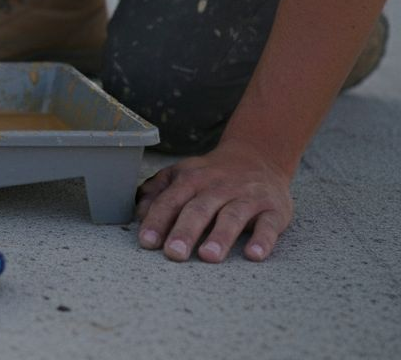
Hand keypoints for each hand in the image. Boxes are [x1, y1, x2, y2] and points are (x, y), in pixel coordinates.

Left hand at [135, 139, 293, 262]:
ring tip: (208, 256)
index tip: (146, 242)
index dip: (157, 221)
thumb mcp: (182, 175)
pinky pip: (269, 225)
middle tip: (173, 254)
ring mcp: (248, 197)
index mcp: (191, 179)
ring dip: (220, 237)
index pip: (170, 201)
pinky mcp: (274, 209)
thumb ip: (158, 191)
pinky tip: (254, 255)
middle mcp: (219, 187)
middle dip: (185, 231)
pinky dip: (263, 240)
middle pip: (199, 209)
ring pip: (232, 216)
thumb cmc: (211, 176)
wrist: (259, 157)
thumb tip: (138, 210)